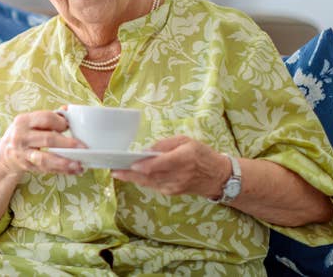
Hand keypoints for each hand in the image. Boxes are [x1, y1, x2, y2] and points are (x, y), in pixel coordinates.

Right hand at [0, 110, 85, 175]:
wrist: (5, 153)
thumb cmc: (24, 133)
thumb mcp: (30, 121)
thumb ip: (48, 117)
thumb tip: (67, 109)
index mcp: (23, 121)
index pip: (45, 118)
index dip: (60, 122)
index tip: (69, 126)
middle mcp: (21, 137)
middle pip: (48, 139)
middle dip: (67, 144)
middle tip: (83, 147)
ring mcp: (23, 153)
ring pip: (45, 158)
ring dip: (64, 162)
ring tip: (79, 165)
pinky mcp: (27, 166)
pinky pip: (46, 169)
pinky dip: (60, 170)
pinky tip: (72, 170)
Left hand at [111, 135, 230, 197]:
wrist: (218, 177)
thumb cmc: (202, 154)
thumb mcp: (187, 141)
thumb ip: (166, 144)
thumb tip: (147, 150)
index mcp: (183, 158)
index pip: (160, 164)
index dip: (144, 166)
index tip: (131, 164)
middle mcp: (179, 175)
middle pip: (150, 176)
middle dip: (130, 174)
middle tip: (114, 170)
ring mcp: (175, 186)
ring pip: (149, 183)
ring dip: (132, 179)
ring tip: (117, 173)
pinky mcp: (173, 192)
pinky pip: (154, 186)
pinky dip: (142, 181)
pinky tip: (131, 176)